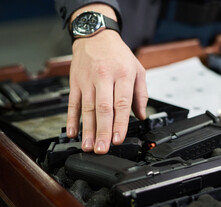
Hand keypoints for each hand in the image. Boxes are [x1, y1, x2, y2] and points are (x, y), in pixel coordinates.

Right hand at [67, 6, 147, 153]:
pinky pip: (73, 103)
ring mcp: (87, 80)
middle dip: (102, 131)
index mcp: (123, 75)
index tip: (118, 139)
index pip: (122, 103)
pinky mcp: (75, 82)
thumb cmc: (118, 54)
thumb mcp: (137, 70)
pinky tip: (72, 132)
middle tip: (102, 149)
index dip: (120, 123)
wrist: (96, 36)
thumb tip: (142, 115)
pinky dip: (71, 119)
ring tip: (88, 146)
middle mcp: (104, 77)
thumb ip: (141, 94)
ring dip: (87, 129)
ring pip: (87, 108)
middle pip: (103, 108)